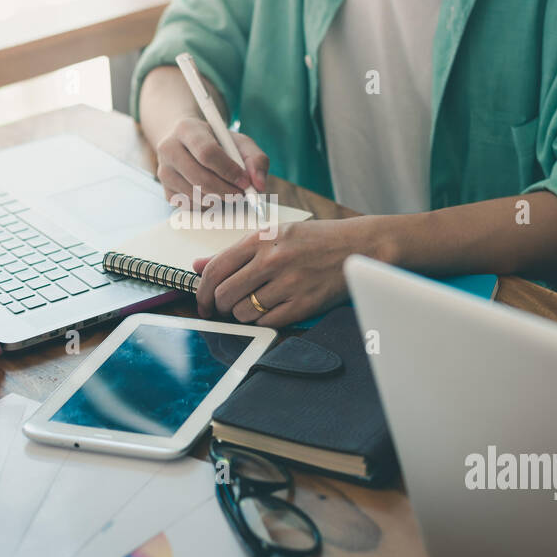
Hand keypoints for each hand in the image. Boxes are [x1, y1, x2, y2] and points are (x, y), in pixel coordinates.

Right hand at [153, 117, 267, 202]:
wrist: (188, 145)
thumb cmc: (218, 143)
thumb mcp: (239, 143)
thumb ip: (256, 160)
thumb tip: (259, 186)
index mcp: (187, 129)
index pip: (207, 152)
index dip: (229, 170)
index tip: (245, 181)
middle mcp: (169, 148)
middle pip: (199, 177)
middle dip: (225, 191)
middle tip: (242, 195)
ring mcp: (163, 171)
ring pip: (195, 195)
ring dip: (218, 199)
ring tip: (229, 192)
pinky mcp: (165, 190)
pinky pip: (189, 206)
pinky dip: (207, 205)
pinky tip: (213, 194)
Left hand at [193, 217, 382, 326]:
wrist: (360, 245)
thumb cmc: (315, 239)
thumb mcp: (273, 234)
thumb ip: (233, 252)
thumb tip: (196, 265)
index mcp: (261, 238)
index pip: (215, 269)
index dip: (202, 291)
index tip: (203, 301)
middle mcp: (273, 259)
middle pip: (225, 294)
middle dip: (219, 306)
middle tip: (225, 308)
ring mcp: (289, 282)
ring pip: (244, 312)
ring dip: (242, 314)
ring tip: (254, 305)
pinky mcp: (305, 303)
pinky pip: (267, 322)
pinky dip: (262, 321)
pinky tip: (270, 310)